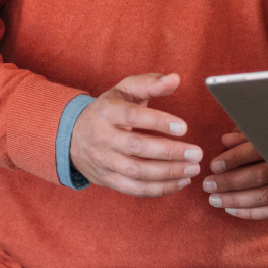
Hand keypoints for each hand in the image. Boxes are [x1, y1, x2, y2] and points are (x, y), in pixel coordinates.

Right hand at [70, 73, 201, 196]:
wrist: (71, 136)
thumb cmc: (109, 109)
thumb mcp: (124, 90)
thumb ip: (150, 83)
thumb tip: (175, 78)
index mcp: (108, 112)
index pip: (133, 117)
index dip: (159, 122)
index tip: (184, 127)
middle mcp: (103, 138)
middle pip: (137, 148)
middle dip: (169, 152)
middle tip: (196, 154)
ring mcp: (104, 161)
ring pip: (137, 172)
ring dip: (168, 173)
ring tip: (193, 169)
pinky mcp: (107, 180)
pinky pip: (134, 189)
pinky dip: (159, 189)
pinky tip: (180, 182)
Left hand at [204, 130, 267, 218]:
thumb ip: (247, 133)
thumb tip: (226, 140)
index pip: (255, 150)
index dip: (232, 159)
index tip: (213, 165)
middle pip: (258, 176)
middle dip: (229, 182)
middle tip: (207, 185)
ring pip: (264, 197)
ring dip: (236, 201)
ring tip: (214, 200)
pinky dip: (251, 213)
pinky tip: (231, 210)